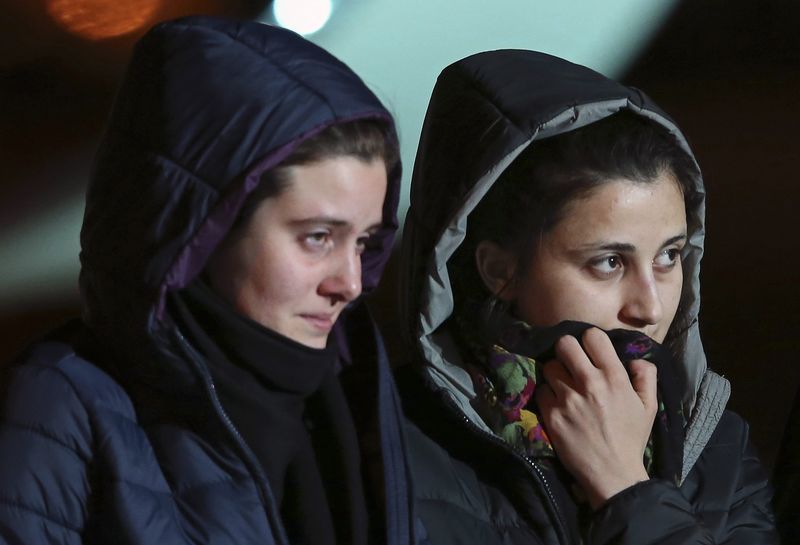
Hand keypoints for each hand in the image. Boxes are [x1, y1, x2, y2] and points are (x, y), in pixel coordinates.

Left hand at [535, 328, 657, 509]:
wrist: (613, 474)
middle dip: (566, 350)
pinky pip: (541, 390)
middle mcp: (589, 382)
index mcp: (614, 377)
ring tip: (564, 386)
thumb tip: (633, 358)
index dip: (589, 340)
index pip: (592, 335)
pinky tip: (557, 405)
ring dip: (555, 374)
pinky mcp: (551, 414)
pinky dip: (547, 395)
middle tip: (570, 363)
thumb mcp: (650, 406)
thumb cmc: (631, 438)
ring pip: (549, 367)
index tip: (590, 351)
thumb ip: (646, 376)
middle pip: (564, 344)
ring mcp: (568, 398)